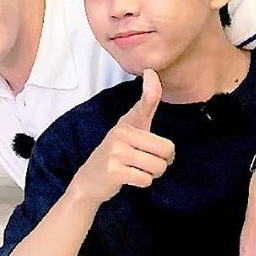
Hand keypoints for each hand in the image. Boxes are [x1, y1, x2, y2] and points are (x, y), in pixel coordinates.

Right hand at [72, 70, 174, 205]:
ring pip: (157, 167)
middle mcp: (120, 134)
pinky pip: (146, 179)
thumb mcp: (128, 131)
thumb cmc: (115, 156)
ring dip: (152, 174)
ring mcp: (116, 153)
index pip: (144, 104)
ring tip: (136, 170)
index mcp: (126, 124)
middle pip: (167, 149)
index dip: (151, 88)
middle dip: (163, 162)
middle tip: (146, 163)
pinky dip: (142, 183)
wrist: (88, 182)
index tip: (150, 72)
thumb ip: (145, 108)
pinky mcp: (114, 171)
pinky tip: (128, 179)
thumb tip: (152, 75)